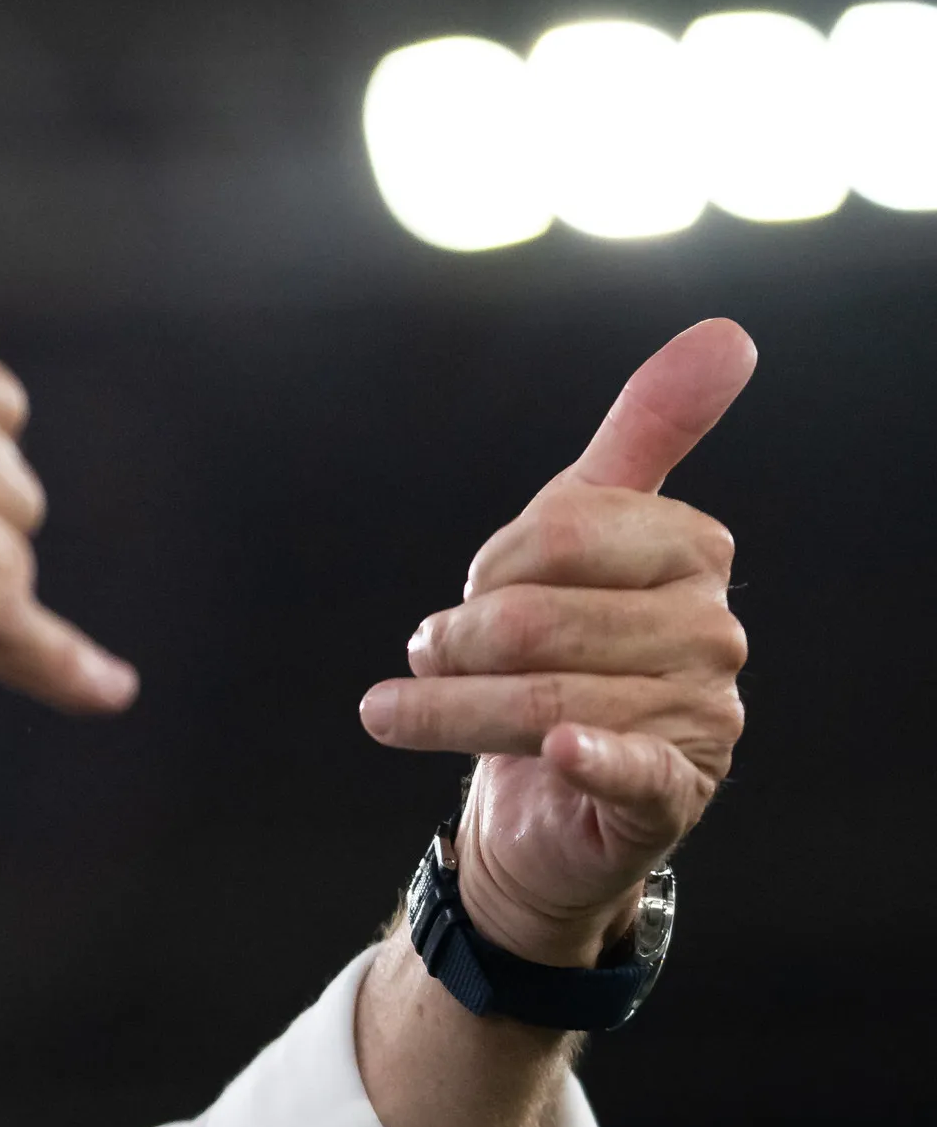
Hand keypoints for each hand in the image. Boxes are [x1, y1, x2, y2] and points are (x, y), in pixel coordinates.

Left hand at [358, 320, 753, 965]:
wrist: (545, 793)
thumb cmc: (562, 645)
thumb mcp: (586, 531)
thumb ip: (646, 432)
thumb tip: (728, 332)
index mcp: (695, 552)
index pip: (560, 531)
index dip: (491, 565)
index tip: (474, 587)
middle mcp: (713, 632)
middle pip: (537, 619)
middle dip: (457, 641)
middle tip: (426, 654)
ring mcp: (701, 716)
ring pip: (541, 695)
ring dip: (446, 707)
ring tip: (398, 710)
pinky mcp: (671, 792)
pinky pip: (628, 768)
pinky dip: (590, 756)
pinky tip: (561, 751)